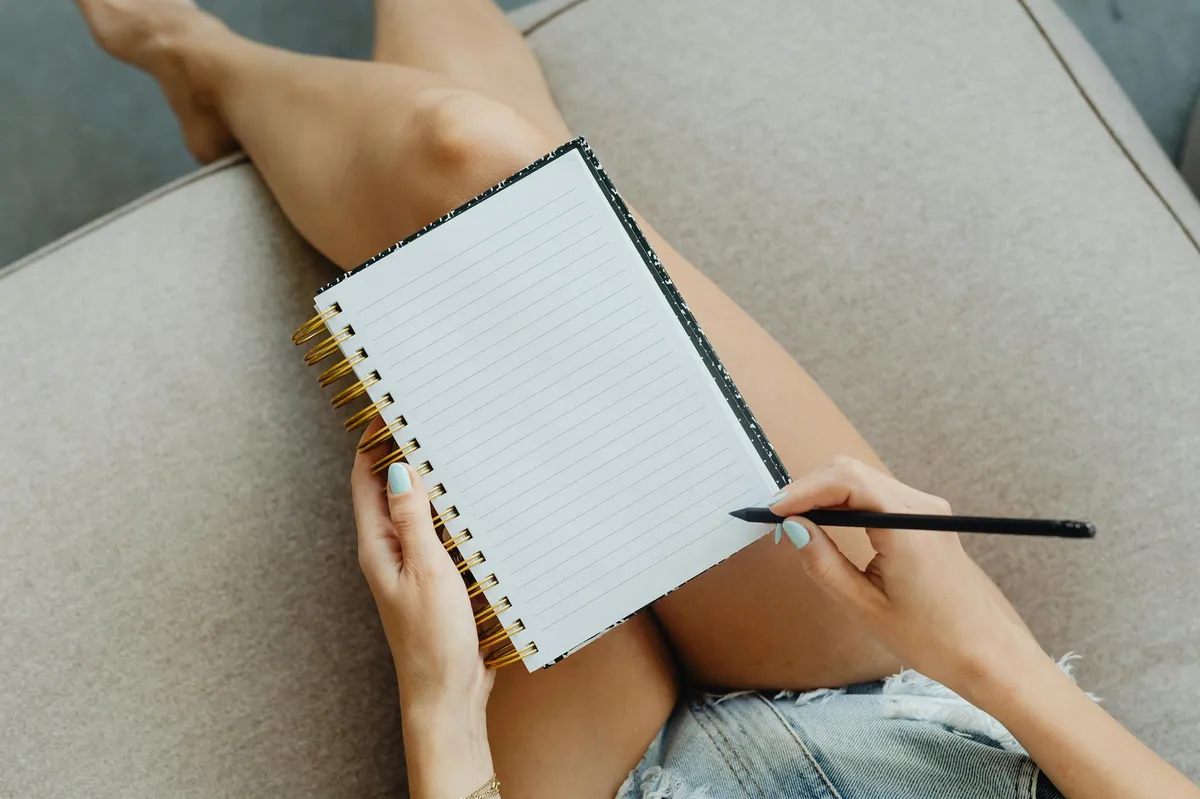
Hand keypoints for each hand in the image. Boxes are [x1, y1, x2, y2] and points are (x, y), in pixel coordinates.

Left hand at [350, 422, 493, 712]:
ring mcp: (414, 566)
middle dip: (404, 454)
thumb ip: (414, 520)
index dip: (374, 442)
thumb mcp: (427, 571)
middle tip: (428, 417)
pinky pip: (441, 534)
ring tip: (453, 448)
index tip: (390, 407)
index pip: (367, 480)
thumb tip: (400, 470)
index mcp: (377, 546)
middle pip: (390, 490)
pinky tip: (475, 502)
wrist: (449, 695)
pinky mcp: (438, 580)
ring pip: (418, 510)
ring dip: (431, 483)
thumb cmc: (433, 640)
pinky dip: (452, 513)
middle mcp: (390, 552)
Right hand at [770, 456, 1045, 693]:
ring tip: (796, 520)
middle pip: (853, 472)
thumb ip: (823, 562)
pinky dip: (847, 502)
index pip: (845, 481)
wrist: (991, 655)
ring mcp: (929, 510)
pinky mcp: (929, 520)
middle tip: (778, 516)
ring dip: (827, 494)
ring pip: (864, 480)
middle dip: (810, 487)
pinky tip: (827, 522)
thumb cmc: (934, 639)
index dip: (802, 490)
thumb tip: (793, 528)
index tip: (772, 509)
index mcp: (908, 526)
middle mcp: (922, 507)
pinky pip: (879, 495)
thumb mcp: (864, 607)